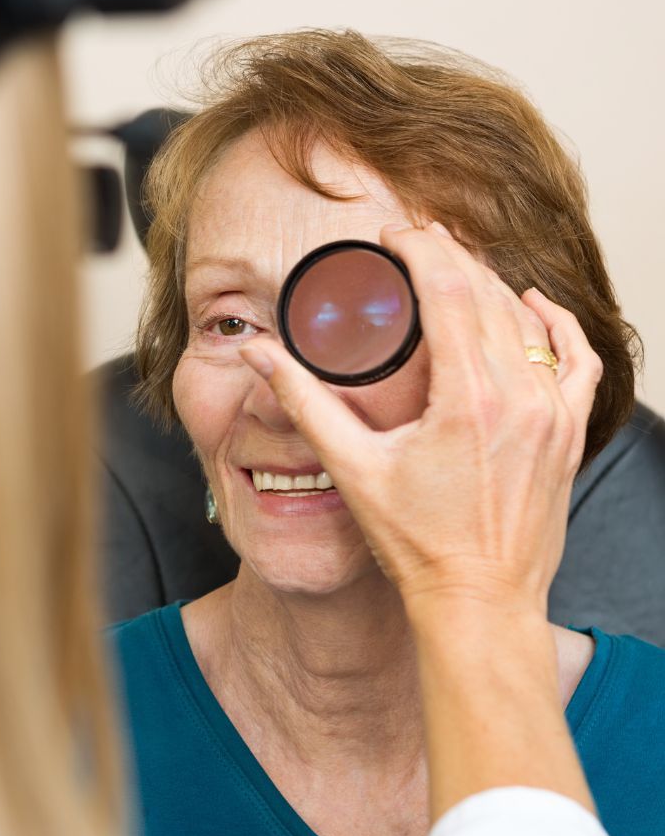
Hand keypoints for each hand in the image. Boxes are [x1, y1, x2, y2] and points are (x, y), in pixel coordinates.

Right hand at [239, 222, 602, 615]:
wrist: (479, 601)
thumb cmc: (416, 543)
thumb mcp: (352, 467)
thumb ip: (305, 401)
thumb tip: (261, 354)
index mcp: (467, 399)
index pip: (450, 290)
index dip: (421, 250)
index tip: (396, 234)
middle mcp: (520, 397)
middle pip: (489, 294)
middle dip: (451, 257)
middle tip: (418, 241)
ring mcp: (552, 414)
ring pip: (530, 320)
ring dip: (492, 284)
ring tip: (457, 266)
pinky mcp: (568, 432)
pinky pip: (575, 358)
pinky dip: (556, 323)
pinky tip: (533, 304)